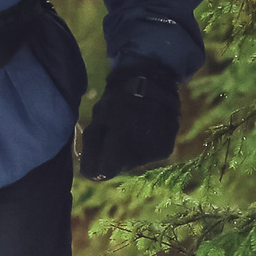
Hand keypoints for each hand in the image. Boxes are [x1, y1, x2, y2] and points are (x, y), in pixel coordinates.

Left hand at [79, 62, 181, 179]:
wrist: (155, 82)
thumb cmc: (119, 99)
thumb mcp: (99, 116)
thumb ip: (92, 144)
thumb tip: (89, 173)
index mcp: (121, 143)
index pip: (103, 172)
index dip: (95, 165)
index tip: (94, 156)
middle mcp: (141, 153)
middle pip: (119, 167)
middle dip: (112, 156)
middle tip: (114, 134)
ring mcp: (156, 152)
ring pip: (134, 162)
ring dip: (128, 151)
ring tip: (131, 128)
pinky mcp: (166, 149)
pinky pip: (149, 155)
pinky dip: (144, 147)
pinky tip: (145, 130)